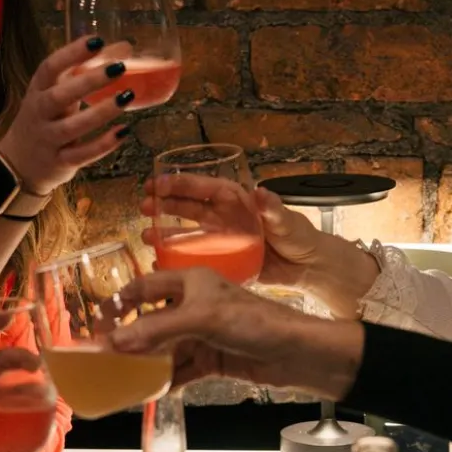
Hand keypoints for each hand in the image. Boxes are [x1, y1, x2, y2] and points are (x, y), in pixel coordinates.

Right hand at [0, 36, 133, 194]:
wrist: (18, 163)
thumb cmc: (45, 118)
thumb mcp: (56, 92)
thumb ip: (84, 71)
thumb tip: (125, 47)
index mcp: (38, 90)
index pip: (49, 67)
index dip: (72, 53)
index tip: (97, 41)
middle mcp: (39, 113)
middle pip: (60, 96)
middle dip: (89, 81)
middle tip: (118, 68)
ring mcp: (47, 139)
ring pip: (72, 127)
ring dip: (101, 112)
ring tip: (127, 97)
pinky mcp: (59, 162)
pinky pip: (82, 154)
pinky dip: (103, 144)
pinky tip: (124, 131)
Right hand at [108, 268, 364, 397]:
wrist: (298, 353)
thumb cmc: (258, 321)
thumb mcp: (204, 318)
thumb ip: (158, 329)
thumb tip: (115, 341)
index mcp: (192, 281)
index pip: (145, 287)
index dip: (119, 302)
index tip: (97, 323)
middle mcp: (195, 305)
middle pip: (150, 321)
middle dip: (127, 338)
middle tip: (101, 356)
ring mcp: (203, 334)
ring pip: (163, 349)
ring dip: (143, 363)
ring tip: (117, 379)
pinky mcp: (213, 360)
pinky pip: (179, 371)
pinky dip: (162, 381)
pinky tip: (145, 392)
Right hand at [140, 179, 323, 286]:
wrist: (309, 268)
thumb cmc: (301, 237)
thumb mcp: (288, 221)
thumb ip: (274, 208)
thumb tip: (261, 193)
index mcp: (239, 202)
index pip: (205, 188)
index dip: (181, 184)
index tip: (158, 183)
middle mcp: (226, 218)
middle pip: (190, 207)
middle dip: (165, 204)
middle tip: (142, 205)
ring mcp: (222, 241)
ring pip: (188, 233)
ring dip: (166, 233)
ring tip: (145, 235)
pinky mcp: (223, 262)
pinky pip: (196, 260)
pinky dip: (179, 261)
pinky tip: (161, 263)